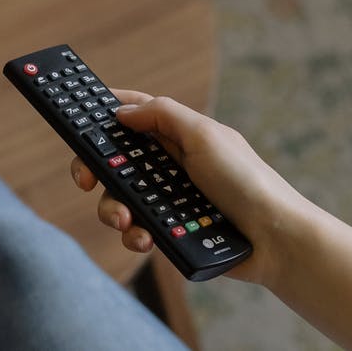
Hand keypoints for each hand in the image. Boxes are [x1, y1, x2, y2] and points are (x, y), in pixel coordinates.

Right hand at [69, 90, 311, 284]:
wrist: (274, 240)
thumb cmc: (247, 181)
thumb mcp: (205, 135)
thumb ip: (162, 115)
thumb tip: (122, 112)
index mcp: (178, 135)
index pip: (134, 115)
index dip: (105, 113)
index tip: (76, 115)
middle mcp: (170, 164)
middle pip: (116, 160)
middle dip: (96, 170)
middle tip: (87, 180)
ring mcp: (169, 198)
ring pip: (120, 198)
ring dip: (113, 209)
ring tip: (124, 220)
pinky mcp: (170, 230)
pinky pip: (137, 229)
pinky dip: (134, 234)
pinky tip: (144, 239)